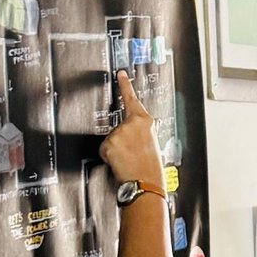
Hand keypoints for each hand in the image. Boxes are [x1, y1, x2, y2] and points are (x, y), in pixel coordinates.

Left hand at [100, 71, 163, 190]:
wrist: (146, 182)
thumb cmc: (151, 167)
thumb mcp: (151, 143)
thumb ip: (140, 132)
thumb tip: (131, 137)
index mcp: (145, 121)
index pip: (132, 99)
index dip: (125, 85)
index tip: (120, 74)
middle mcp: (132, 123)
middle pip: (118, 126)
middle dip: (121, 140)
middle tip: (132, 154)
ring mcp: (120, 132)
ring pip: (111, 139)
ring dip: (116, 150)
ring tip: (129, 160)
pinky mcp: (110, 142)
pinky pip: (105, 149)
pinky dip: (109, 157)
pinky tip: (120, 162)